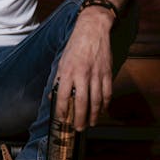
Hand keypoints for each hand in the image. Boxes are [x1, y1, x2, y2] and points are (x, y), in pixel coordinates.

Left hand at [53, 8, 114, 130]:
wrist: (92, 30)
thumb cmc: (75, 46)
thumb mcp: (61, 61)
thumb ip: (58, 80)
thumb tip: (52, 96)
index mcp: (68, 72)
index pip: (63, 96)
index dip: (62, 110)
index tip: (62, 119)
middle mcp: (82, 75)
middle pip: (82, 102)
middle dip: (80, 118)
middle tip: (79, 128)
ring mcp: (96, 75)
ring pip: (96, 101)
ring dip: (94, 115)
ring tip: (91, 124)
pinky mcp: (107, 73)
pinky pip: (107, 93)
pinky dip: (105, 104)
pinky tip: (102, 111)